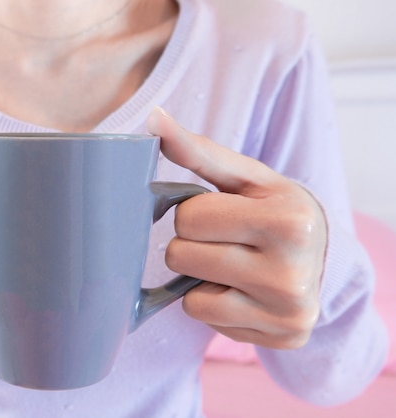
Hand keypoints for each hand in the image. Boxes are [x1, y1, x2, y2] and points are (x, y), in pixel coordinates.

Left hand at [147, 107, 326, 348]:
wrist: (326, 259)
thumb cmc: (276, 211)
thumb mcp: (247, 177)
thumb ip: (198, 150)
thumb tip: (153, 118)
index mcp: (287, 220)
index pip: (188, 218)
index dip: (193, 214)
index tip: (219, 215)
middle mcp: (291, 271)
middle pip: (182, 256)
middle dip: (192, 245)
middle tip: (225, 242)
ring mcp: (286, 311)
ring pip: (190, 297)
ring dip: (199, 278)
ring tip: (233, 266)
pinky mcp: (282, 336)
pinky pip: (206, 320)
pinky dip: (212, 305)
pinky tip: (241, 293)